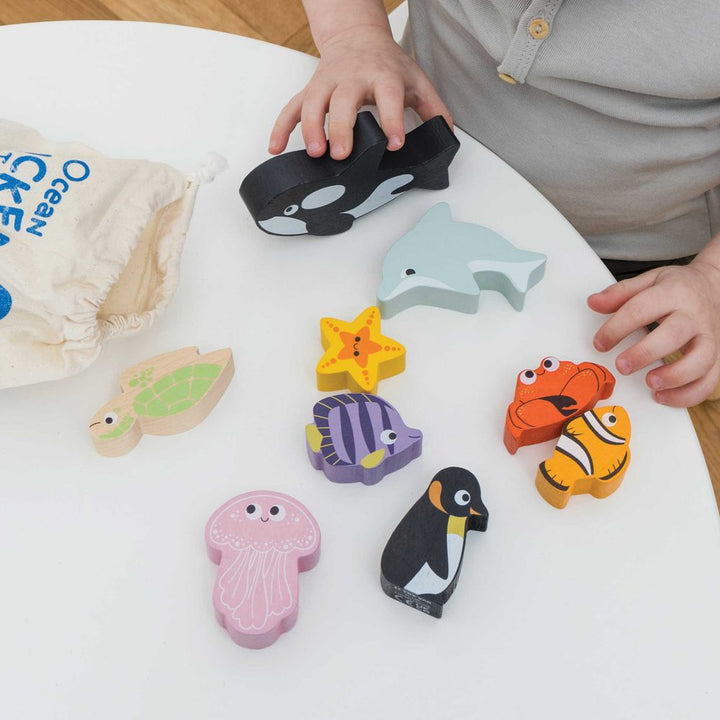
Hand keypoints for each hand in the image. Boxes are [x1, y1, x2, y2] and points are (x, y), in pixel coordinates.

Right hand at [268, 25, 451, 159]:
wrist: (358, 36)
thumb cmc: (388, 64)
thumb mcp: (416, 80)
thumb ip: (434, 108)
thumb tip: (448, 135)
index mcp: (382, 76)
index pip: (388, 96)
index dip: (392, 120)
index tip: (394, 143)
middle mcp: (352, 78)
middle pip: (343, 101)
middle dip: (340, 127)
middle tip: (342, 154)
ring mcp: (327, 83)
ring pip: (312, 103)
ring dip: (310, 128)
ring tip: (315, 153)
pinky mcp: (310, 90)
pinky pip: (290, 107)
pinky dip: (281, 128)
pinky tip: (276, 149)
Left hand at [588, 258, 719, 406]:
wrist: (718, 286)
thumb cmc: (678, 288)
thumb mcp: (650, 280)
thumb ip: (621, 293)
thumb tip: (594, 302)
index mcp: (672, 294)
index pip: (641, 309)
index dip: (617, 328)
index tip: (600, 343)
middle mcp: (693, 316)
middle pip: (674, 334)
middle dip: (645, 353)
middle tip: (621, 366)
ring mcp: (709, 336)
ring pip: (701, 359)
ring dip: (674, 376)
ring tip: (649, 383)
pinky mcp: (716, 356)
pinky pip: (709, 380)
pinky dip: (688, 394)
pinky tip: (663, 397)